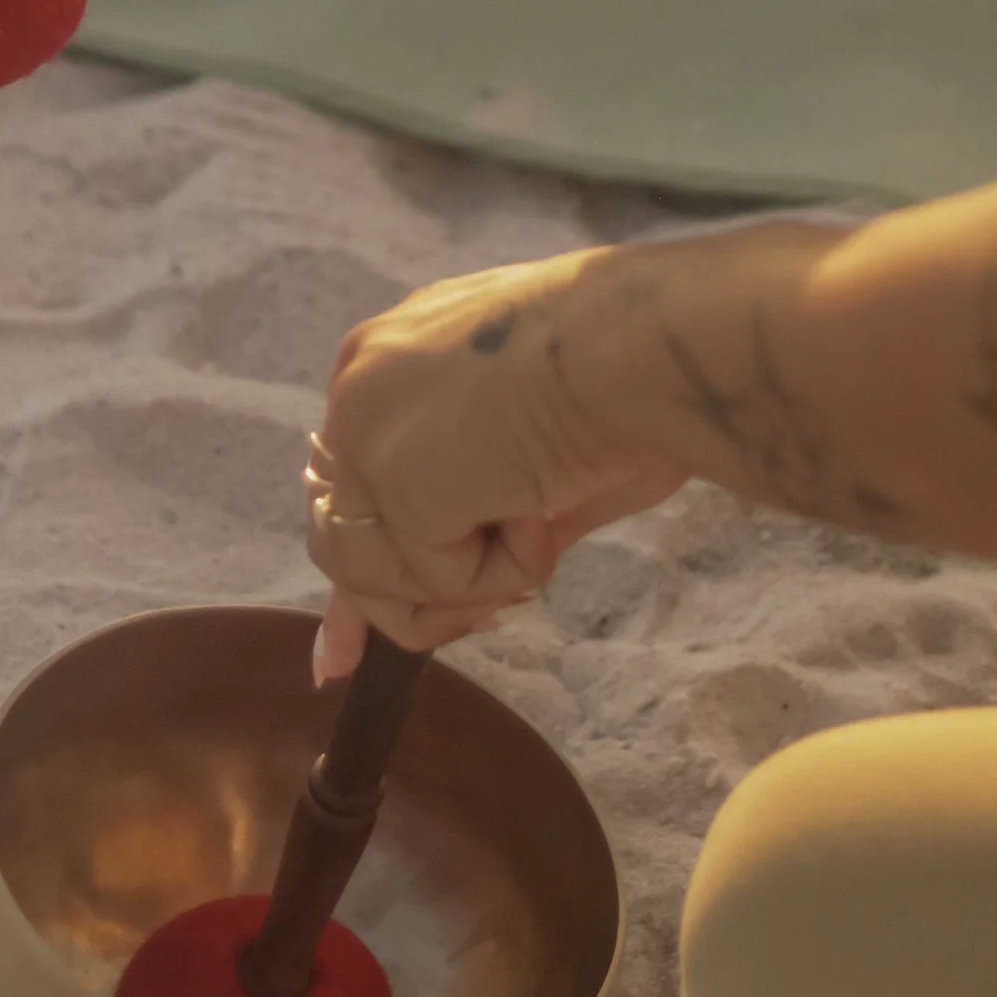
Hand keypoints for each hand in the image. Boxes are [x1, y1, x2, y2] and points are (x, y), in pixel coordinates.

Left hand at [305, 253, 691, 671]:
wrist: (653, 342)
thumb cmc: (633, 378)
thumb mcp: (536, 453)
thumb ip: (479, 514)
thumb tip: (457, 601)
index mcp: (399, 357)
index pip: (348, 479)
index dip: (371, 561)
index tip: (349, 654)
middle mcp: (362, 380)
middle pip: (342, 536)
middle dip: (402, 604)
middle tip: (491, 620)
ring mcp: (367, 430)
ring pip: (374, 574)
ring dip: (467, 583)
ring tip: (543, 531)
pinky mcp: (395, 481)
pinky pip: (438, 583)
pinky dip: (503, 574)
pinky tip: (544, 511)